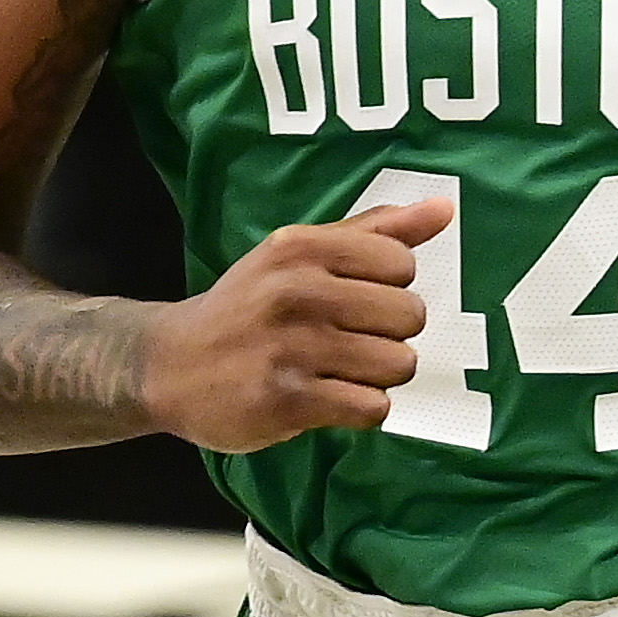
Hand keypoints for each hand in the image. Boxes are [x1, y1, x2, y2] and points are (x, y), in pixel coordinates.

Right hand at [139, 195, 450, 453]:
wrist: (172, 365)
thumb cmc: (250, 304)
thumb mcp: (301, 253)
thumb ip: (376, 230)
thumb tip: (445, 209)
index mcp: (301, 246)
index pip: (401, 263)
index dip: (391, 287)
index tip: (358, 298)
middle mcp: (296, 290)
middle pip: (409, 316)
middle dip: (389, 334)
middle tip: (350, 339)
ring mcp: (292, 347)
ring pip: (397, 364)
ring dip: (378, 375)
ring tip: (341, 370)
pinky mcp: (288, 400)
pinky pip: (372, 407)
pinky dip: (361, 408)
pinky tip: (331, 397)